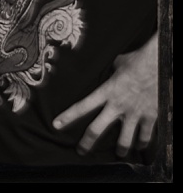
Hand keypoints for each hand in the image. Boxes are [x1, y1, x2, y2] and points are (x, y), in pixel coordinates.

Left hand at [53, 34, 157, 156]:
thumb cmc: (135, 61)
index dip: (68, 117)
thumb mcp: (114, 64)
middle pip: (97, 129)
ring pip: (124, 139)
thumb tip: (97, 67)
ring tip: (118, 154)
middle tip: (80, 151)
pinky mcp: (150, 117)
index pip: (82, 106)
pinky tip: (140, 147)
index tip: (56, 125)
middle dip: (87, 142)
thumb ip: (106, 72)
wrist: (157, 64)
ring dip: (120, 149)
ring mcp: (134, 113)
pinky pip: (145, 136)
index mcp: (106, 91)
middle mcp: (117, 105)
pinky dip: (143, 144)